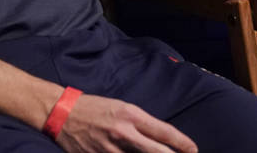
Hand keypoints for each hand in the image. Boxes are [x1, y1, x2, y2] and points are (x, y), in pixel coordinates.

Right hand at [57, 92, 196, 152]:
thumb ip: (141, 124)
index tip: (193, 150)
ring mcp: (110, 150)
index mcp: (131, 115)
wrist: (62, 113)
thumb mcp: (122, 108)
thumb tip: (161, 140)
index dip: (183, 143)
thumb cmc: (95, 108)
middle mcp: (124, 133)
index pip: (164, 132)